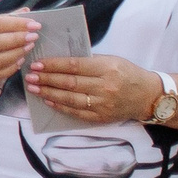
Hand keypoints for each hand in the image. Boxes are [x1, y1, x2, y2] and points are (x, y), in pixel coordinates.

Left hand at [26, 54, 161, 125]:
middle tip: (29, 76)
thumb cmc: (127, 73)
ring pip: (70, 98)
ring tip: (33, 87)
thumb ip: (89, 60)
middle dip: (46, 79)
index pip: (74, 66)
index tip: (37, 64)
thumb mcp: (112, 60)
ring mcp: (103, 104)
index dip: (53, 65)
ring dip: (48, 93)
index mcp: (107, 69)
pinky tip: (48, 100)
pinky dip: (60, 106)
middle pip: (69, 83)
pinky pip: (76, 112)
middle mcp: (105, 87)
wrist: (148, 96)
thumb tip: (60, 60)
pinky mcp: (102, 117)